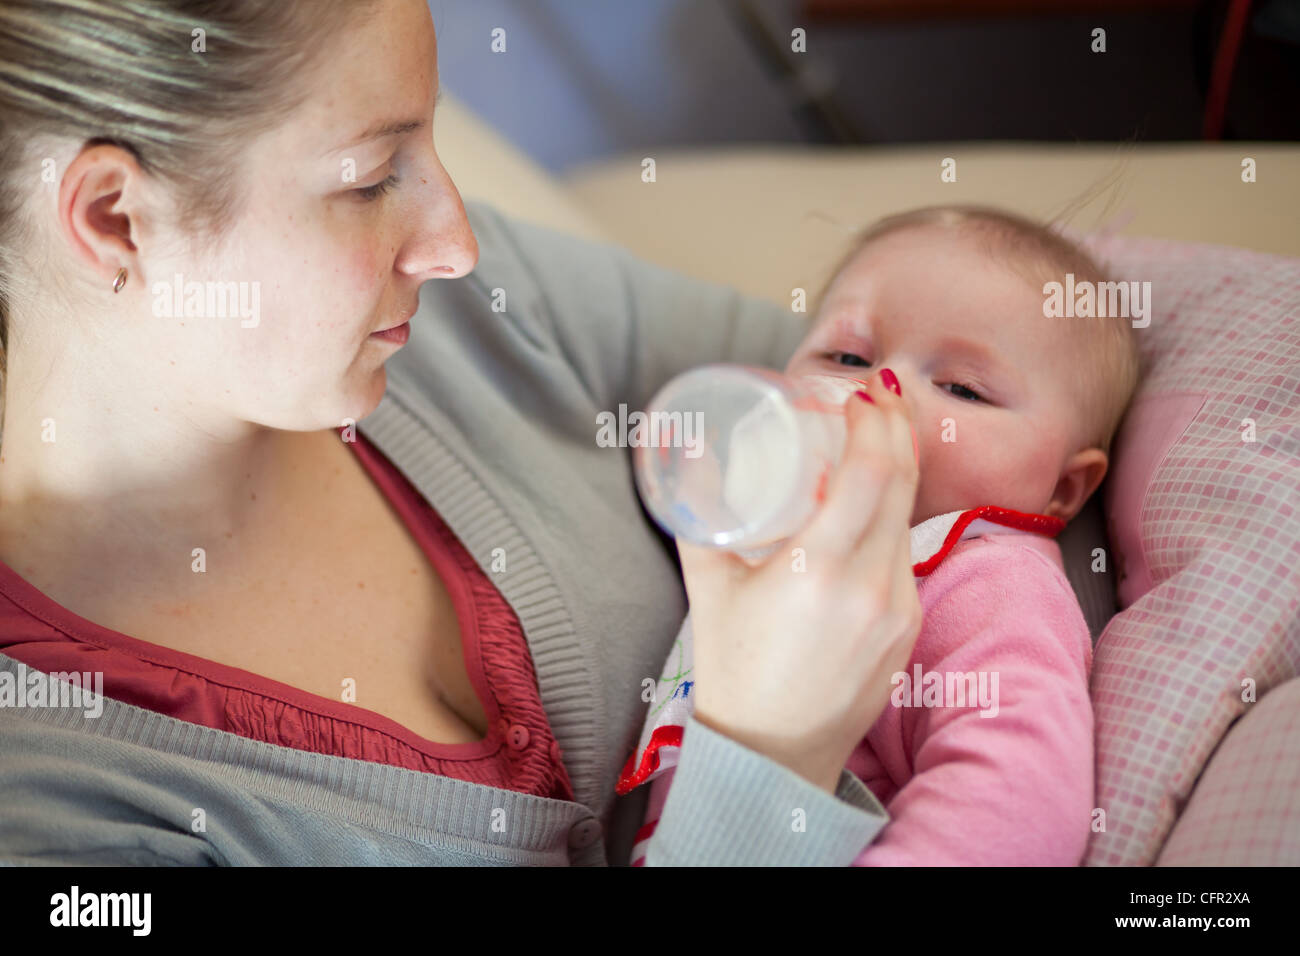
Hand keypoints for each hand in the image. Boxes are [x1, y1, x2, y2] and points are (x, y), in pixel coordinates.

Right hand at [678, 370, 922, 792]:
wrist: (774, 758)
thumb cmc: (735, 673)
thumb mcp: (708, 588)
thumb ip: (696, 514)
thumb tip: (685, 451)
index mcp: (819, 573)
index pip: (870, 475)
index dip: (874, 423)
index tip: (860, 394)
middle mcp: (872, 589)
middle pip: (902, 484)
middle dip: (894, 429)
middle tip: (873, 396)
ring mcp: (899, 610)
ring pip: (908, 517)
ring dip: (897, 469)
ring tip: (871, 439)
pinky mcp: (909, 628)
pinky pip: (905, 554)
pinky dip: (892, 516)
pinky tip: (869, 505)